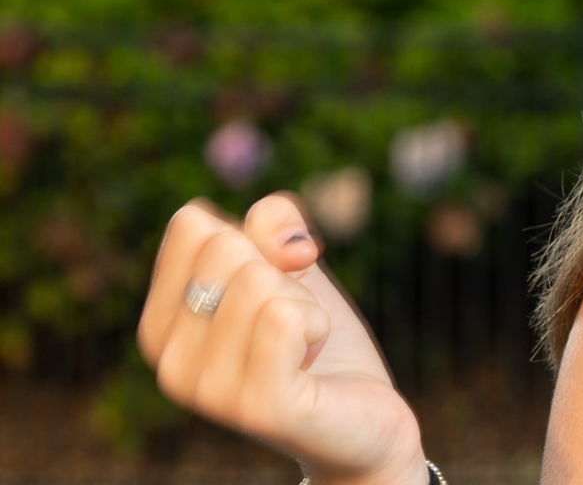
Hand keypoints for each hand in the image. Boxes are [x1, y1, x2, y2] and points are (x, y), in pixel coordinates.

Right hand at [136, 193, 427, 484]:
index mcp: (161, 323)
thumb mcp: (290, 265)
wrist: (362, 416)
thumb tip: (287, 246)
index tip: (272, 282)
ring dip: (305, 303)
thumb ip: (271, 224)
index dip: (253, 238)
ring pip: (259, 279)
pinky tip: (311, 361)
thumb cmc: (315, 338)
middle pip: (224, 247)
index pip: (191, 225)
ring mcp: (207, 390)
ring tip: (302, 347)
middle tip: (291, 323)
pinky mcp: (257, 407)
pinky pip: (285, 318)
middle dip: (280, 272)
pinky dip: (317, 325)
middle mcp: (169, 361)